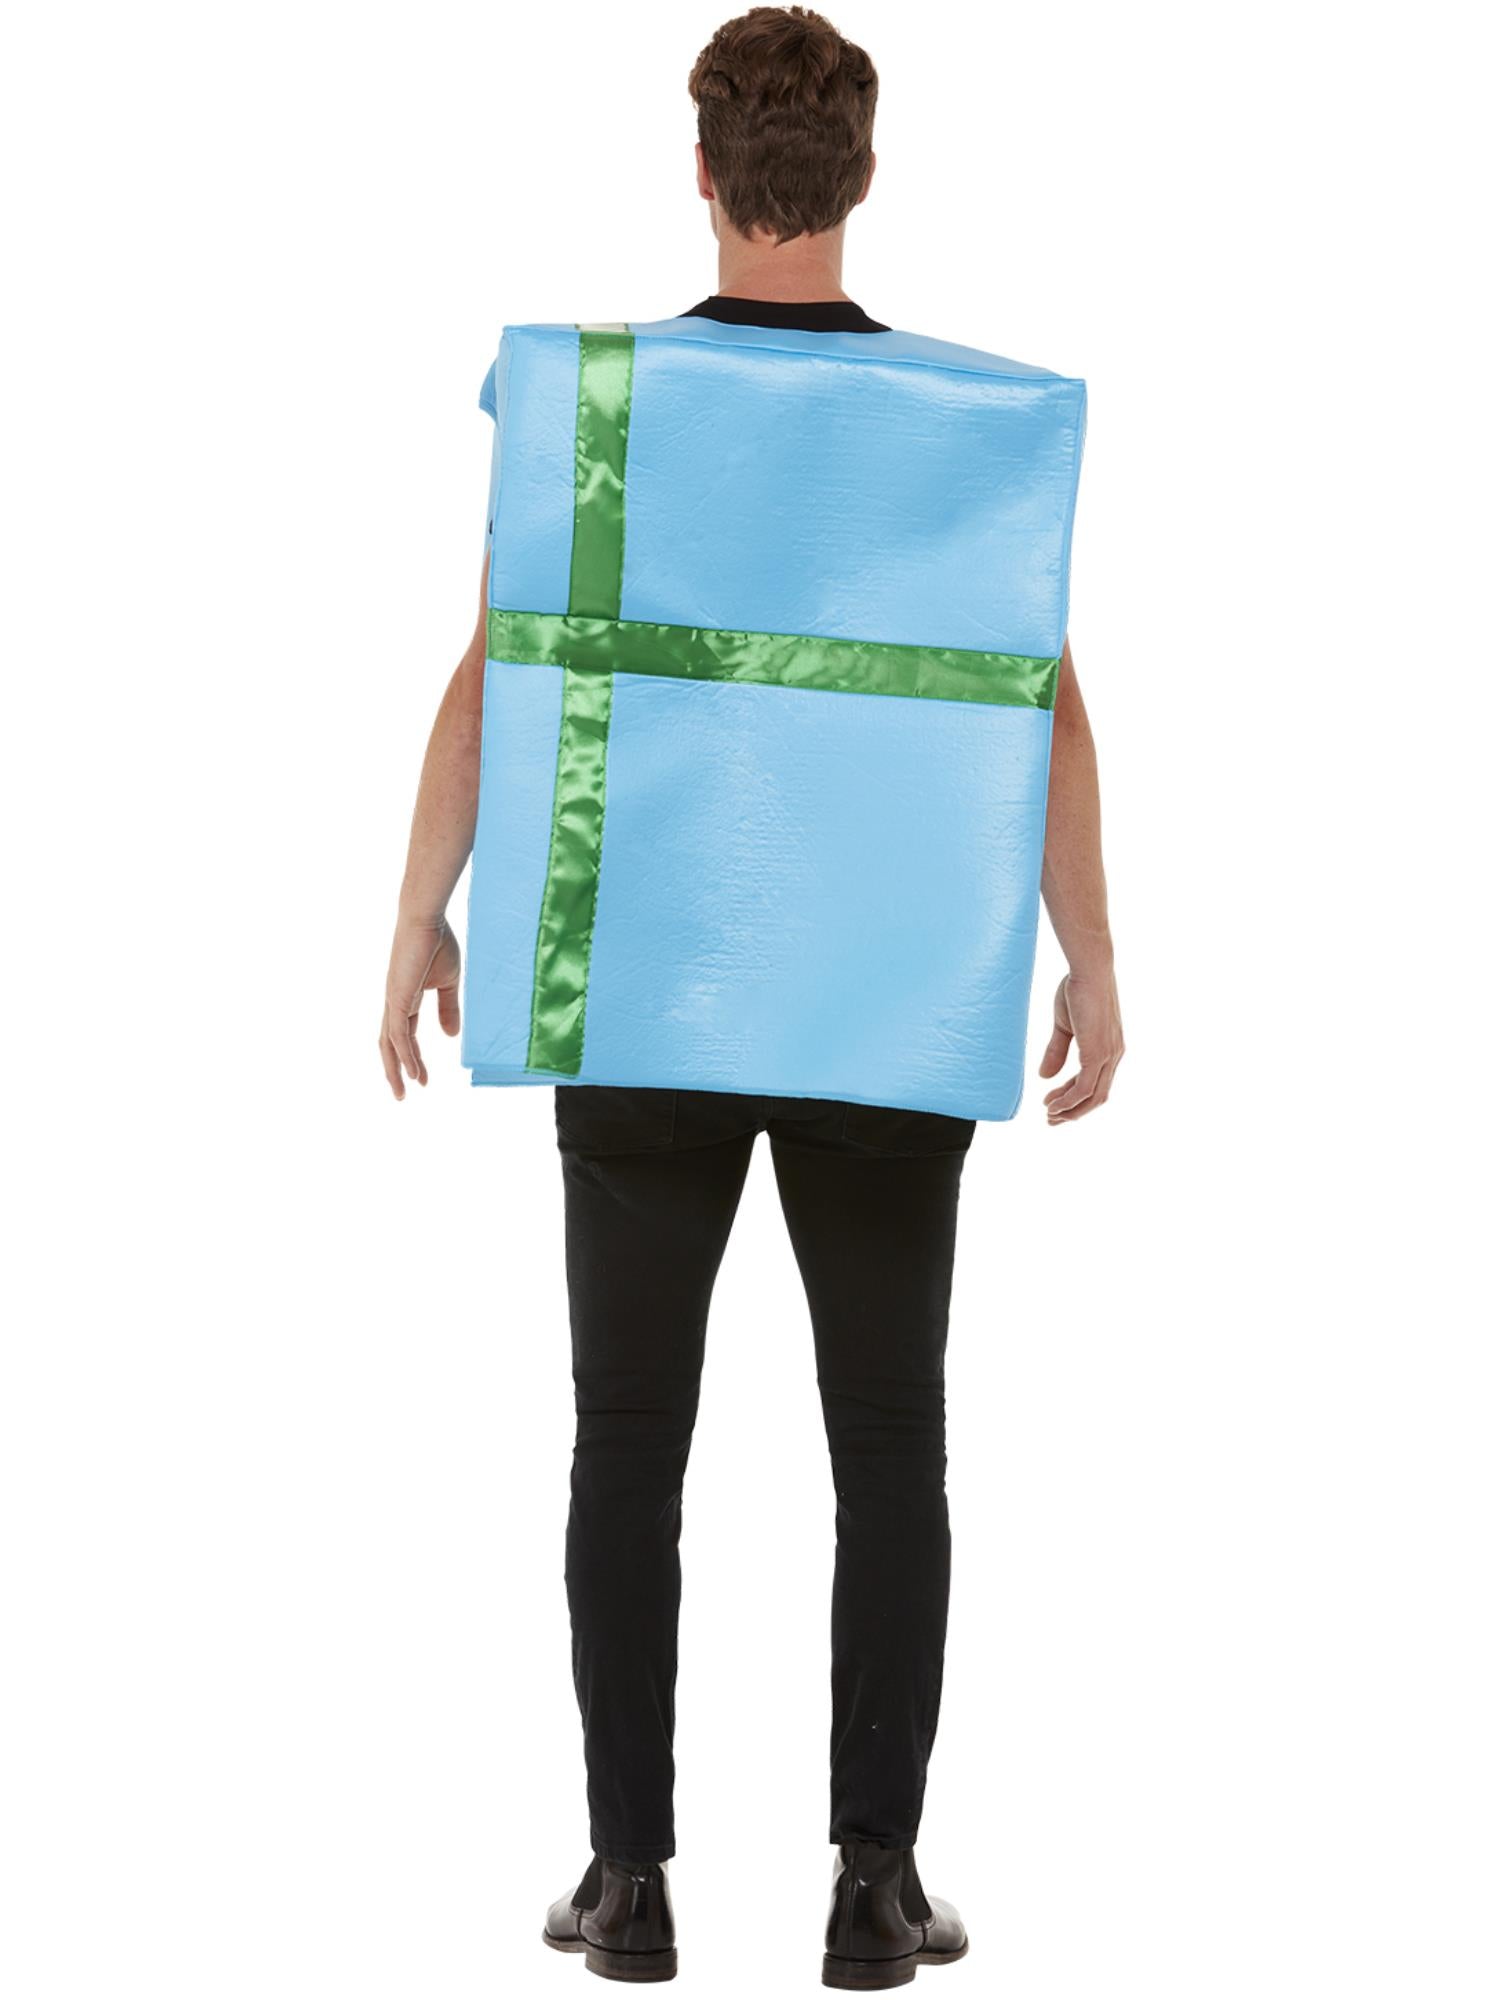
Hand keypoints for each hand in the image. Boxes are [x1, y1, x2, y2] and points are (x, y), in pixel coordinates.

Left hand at [379, 915, 461, 1099]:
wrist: (426, 920)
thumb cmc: (437, 943)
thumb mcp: (448, 983)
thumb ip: (448, 1009)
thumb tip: (451, 1036)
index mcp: (405, 998)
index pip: (404, 1035)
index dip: (412, 1058)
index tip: (422, 1080)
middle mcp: (394, 1003)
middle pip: (389, 1045)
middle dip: (394, 1071)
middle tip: (401, 1095)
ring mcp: (393, 1001)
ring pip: (390, 1044)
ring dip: (396, 1070)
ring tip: (402, 1092)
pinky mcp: (398, 998)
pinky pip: (398, 1035)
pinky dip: (405, 1056)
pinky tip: (412, 1072)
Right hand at [1038, 968, 1123, 1123]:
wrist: (1088, 969)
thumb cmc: (1078, 989)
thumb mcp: (1064, 1026)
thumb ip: (1057, 1051)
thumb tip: (1044, 1077)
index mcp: (1109, 1048)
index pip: (1094, 1083)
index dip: (1073, 1097)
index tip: (1052, 1104)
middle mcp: (1114, 1055)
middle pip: (1097, 1096)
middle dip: (1074, 1111)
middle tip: (1051, 1119)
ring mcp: (1108, 1055)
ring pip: (1093, 1097)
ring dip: (1071, 1110)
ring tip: (1050, 1116)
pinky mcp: (1098, 1053)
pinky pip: (1085, 1087)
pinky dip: (1069, 1100)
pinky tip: (1053, 1105)